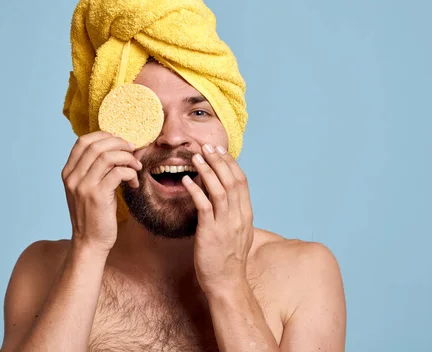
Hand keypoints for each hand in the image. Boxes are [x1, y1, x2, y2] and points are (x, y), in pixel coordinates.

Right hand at [61, 132, 141, 252]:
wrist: (89, 242)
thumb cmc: (93, 215)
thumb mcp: (86, 189)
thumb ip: (94, 169)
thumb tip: (116, 148)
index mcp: (68, 172)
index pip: (83, 141)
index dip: (104, 136)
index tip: (120, 142)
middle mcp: (73, 177)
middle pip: (97, 145)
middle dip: (120, 144)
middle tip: (133, 151)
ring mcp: (83, 186)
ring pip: (109, 156)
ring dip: (128, 158)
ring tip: (136, 167)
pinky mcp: (98, 196)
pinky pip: (118, 172)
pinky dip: (130, 173)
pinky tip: (134, 183)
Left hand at [182, 144, 254, 295]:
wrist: (227, 284)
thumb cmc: (229, 260)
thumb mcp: (238, 233)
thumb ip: (233, 214)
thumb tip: (226, 198)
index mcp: (246, 214)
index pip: (241, 181)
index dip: (230, 163)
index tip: (220, 150)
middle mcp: (238, 216)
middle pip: (231, 180)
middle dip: (219, 160)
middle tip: (207, 146)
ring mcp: (226, 224)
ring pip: (219, 189)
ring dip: (207, 171)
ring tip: (196, 157)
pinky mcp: (211, 233)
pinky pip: (204, 206)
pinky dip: (195, 190)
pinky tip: (186, 181)